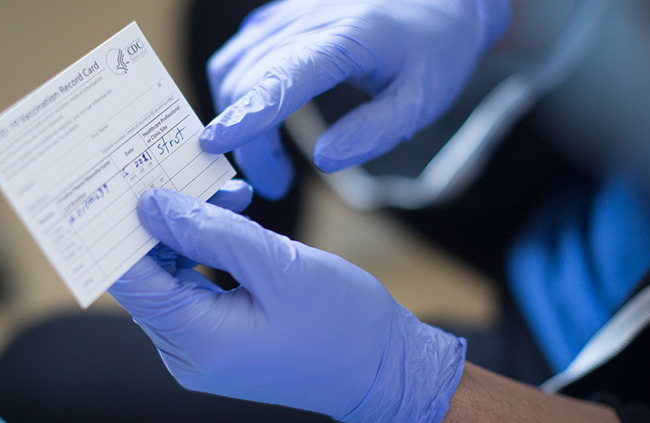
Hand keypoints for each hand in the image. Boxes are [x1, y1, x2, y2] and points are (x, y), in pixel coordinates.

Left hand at [109, 185, 465, 421]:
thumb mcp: (275, 263)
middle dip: (158, 221)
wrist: (385, 370)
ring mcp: (202, 350)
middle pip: (146, 276)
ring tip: (224, 194)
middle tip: (176, 170)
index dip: (115, 228)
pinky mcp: (219, 341)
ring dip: (188, 232)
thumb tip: (151, 205)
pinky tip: (230, 220)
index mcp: (196, 339)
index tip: (113, 182)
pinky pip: (194, 289)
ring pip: (170, 278)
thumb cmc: (342, 323)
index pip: (129, 278)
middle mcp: (187, 352)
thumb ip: (208, 231)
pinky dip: (204, 252)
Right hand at [200, 0, 510, 198]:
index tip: (214, 144)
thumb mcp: (425, 98)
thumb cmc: (436, 49)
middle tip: (275, 185)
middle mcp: (308, 19)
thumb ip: (376, 130)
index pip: (284, 76)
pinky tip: (260, 118)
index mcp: (347, 38)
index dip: (247, 114)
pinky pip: (239, 54)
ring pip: (235, 68)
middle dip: (251, 142)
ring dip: (239, 119)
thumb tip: (324, 159)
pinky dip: (237, 92)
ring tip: (269, 160)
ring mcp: (288, 14)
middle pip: (251, 82)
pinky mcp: (279, 17)